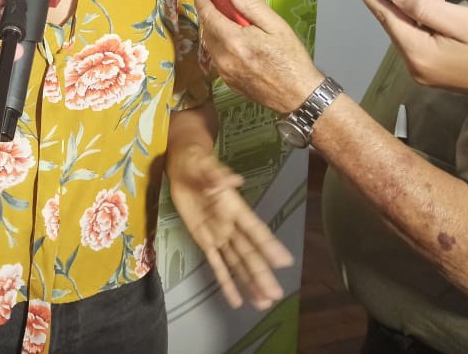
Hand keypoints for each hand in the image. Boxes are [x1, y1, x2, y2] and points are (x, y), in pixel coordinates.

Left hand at [168, 147, 292, 308]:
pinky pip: (216, 264)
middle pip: (248, 252)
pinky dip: (226, 282)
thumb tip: (234, 181)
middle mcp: (230, 225)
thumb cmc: (197, 162)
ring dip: (249, 282)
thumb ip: (217, 175)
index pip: (254, 228)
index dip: (268, 244)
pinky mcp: (204, 241)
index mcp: (233, 207)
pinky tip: (237, 300)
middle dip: (261, 273)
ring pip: (237, 263)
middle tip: (275, 294)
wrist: (183, 166)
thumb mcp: (204, 164)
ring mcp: (218, 235)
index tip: (284, 262)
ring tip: (264, 303)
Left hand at [195, 0, 322, 112]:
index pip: (208, 15)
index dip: (202, 0)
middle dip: (212, 15)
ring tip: (237, 26)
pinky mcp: (228, 82)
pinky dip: (223, 47)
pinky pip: (218, 58)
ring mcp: (224, 73)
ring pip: (211, 44)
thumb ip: (251, 6)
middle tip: (226, 5)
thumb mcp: (276, 26)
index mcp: (234, 42)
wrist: (299, 96)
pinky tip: (240, 45)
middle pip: (207, 30)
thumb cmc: (291, 61)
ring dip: (217, 31)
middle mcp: (224, 59)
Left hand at [349, 0, 467, 98]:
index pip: (386, 17)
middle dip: (401, 3)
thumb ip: (426, 8)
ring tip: (439, 0)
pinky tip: (443, 13)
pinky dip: (428, 25)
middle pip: (396, 26)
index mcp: (419, 54)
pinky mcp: (439, 73)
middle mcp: (417, 67)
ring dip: (419, 13)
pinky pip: (423, 42)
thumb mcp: (465, 21)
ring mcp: (427, 73)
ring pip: (411, 33)